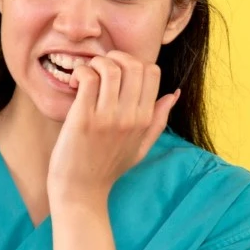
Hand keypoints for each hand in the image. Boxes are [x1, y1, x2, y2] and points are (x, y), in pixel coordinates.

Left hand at [46, 50, 179, 206]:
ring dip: (95, 63)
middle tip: (98, 70)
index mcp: (144, 120)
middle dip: (114, 57)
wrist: (81, 191)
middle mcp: (130, 117)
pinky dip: (80, 73)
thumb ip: (158, 121)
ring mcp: (107, 118)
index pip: (152, 71)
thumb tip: (174, 94)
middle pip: (133, 64)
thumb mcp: (140, 147)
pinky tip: (74, 84)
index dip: (133, 63)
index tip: (116, 73)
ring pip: (110, 67)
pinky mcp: (83, 119)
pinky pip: (88, 78)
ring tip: (85, 76)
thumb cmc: (108, 168)